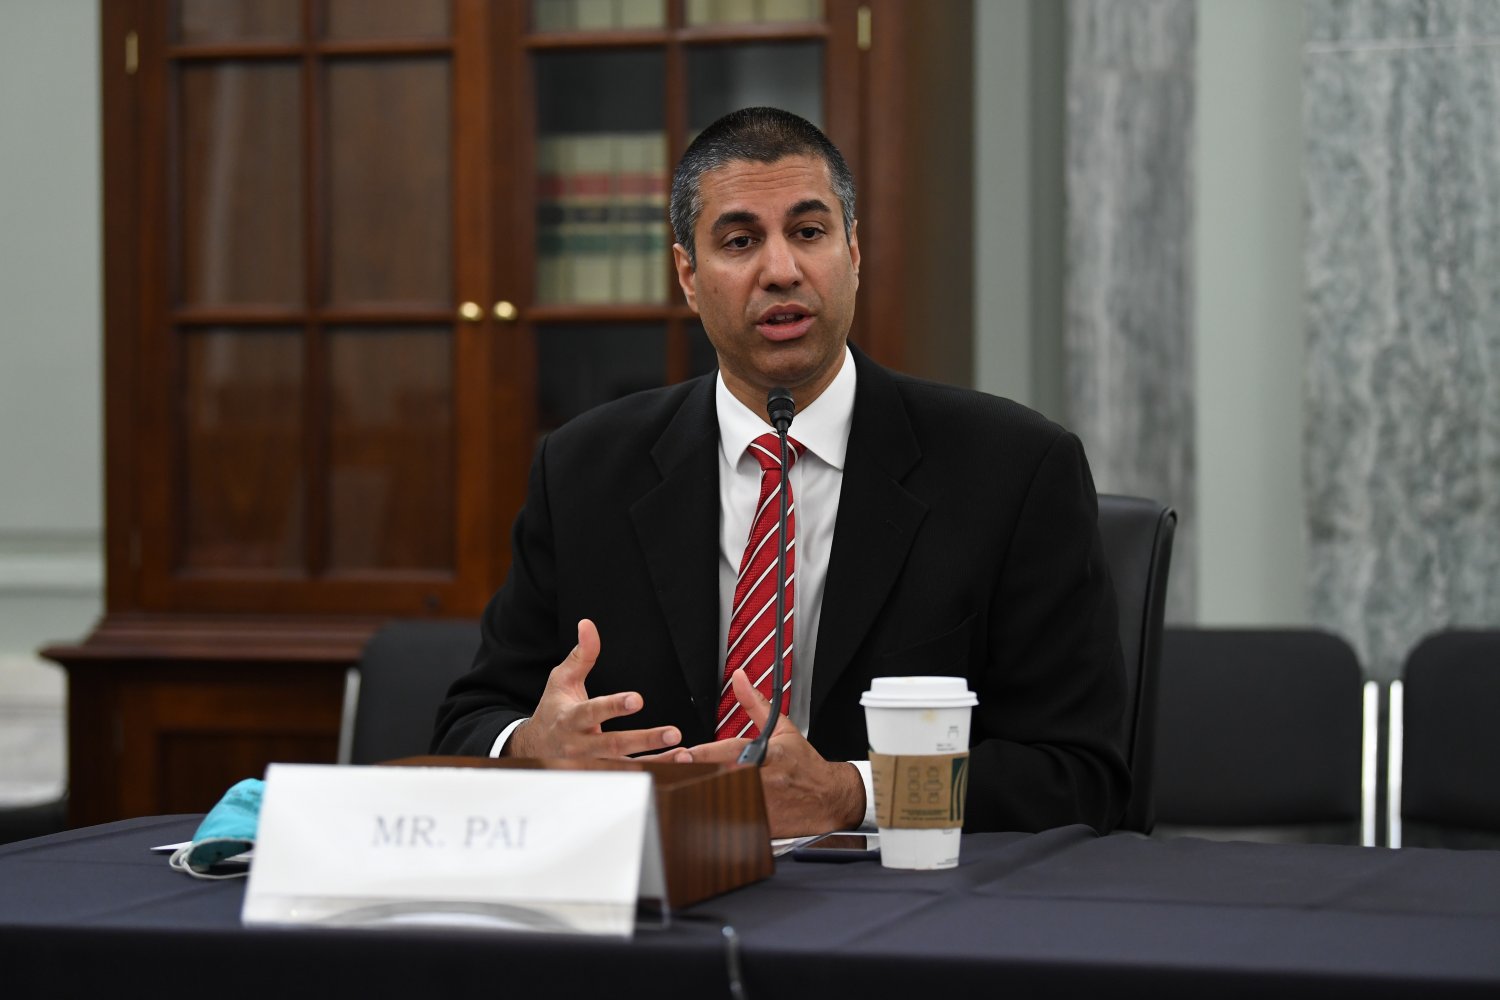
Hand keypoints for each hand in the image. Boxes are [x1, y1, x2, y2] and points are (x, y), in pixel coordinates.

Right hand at [506, 619, 683, 758]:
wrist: (534, 747)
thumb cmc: (553, 709)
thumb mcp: (562, 679)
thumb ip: (582, 655)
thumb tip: (588, 625)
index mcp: (570, 719)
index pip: (593, 712)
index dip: (614, 707)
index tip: (638, 700)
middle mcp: (580, 745)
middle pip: (613, 745)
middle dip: (644, 740)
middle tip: (673, 733)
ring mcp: (591, 764)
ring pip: (624, 767)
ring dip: (656, 761)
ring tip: (683, 754)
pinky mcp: (601, 775)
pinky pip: (630, 776)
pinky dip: (655, 770)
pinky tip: (677, 763)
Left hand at [678, 668, 865, 836]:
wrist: (829, 797)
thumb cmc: (803, 763)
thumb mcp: (783, 729)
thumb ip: (755, 704)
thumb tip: (739, 678)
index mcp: (771, 754)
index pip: (733, 752)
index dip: (706, 755)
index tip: (684, 754)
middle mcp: (767, 780)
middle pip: (723, 778)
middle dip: (695, 775)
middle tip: (671, 773)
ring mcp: (765, 805)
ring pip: (727, 802)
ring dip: (702, 796)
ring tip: (677, 791)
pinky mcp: (764, 825)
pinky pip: (735, 821)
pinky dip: (717, 817)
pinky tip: (699, 814)